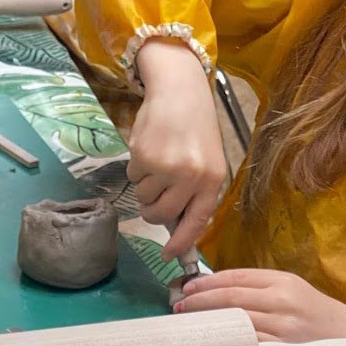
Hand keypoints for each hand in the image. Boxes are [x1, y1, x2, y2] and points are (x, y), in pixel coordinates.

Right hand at [129, 38, 226, 259]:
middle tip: (152, 202)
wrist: (179, 90)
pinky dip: (137, 167)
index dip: (182, 242)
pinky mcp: (143, 156)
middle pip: (162, 214)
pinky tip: (150, 147)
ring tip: (158, 161)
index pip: (197, 221)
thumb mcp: (207, 159)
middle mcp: (191, 176)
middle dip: (152, 213)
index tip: (169, 255)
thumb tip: (176, 225)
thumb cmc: (195, 127)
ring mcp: (165, 167)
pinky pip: (133, 176)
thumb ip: (196, 191)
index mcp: (212, 179)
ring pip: (144, 196)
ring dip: (145, 185)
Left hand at [175, 269, 345, 345]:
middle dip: (200, 300)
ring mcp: (282, 327)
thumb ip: (261, 287)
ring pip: (236, 321)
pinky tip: (214, 344)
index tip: (187, 286)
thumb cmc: (317, 313)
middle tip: (179, 303)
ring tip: (189, 322)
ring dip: (209, 322)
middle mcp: (281, 300)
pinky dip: (229, 344)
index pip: (235, 276)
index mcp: (281, 280)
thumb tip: (220, 288)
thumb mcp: (292, 289)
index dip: (207, 281)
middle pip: (230, 297)